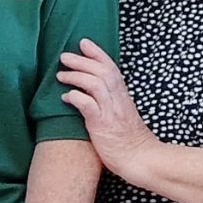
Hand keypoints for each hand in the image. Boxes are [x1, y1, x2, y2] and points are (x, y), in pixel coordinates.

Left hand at [57, 39, 154, 178]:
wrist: (141, 159)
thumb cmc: (129, 141)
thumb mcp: (121, 116)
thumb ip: (110, 103)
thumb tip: (92, 94)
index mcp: (123, 97)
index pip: (111, 68)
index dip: (97, 54)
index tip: (84, 42)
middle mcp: (118, 101)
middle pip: (102, 71)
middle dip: (82, 60)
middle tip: (64, 56)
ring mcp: (111, 112)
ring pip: (95, 84)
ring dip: (76, 76)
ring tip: (61, 75)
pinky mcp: (103, 125)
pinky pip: (89, 105)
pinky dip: (76, 97)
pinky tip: (66, 97)